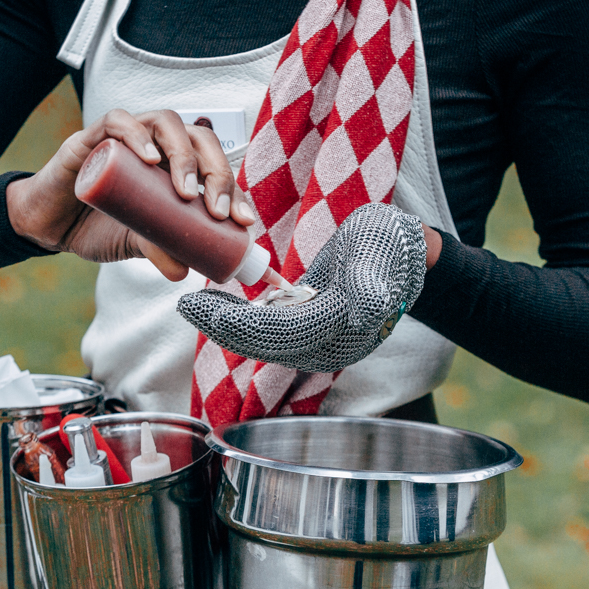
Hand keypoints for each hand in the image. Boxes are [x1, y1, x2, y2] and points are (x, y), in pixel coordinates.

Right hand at [6, 109, 256, 279]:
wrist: (49, 226)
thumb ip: (160, 250)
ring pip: (165, 122)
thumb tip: (184, 271)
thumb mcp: (136, 243)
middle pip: (198, 138)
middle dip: (216, 171)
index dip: (233, 189)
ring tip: (185, 191)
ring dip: (183, 155)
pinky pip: (118, 121)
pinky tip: (150, 159)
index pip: (213, 165)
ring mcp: (126, 137)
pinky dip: (138, 136)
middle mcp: (156, 145)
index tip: (243, 221)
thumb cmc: (98, 226)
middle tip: (217, 210)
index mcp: (174, 167)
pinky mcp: (93, 136)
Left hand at [177, 203, 427, 371]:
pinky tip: (218, 304)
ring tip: (195, 304)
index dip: (237, 323)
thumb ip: (372, 281)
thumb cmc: (388, 244)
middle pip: (266, 343)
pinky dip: (241, 321)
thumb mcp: (382, 252)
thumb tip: (367, 309)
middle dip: (223, 327)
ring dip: (227, 325)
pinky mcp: (311, 332)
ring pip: (264, 342)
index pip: (281, 332)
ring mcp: (321, 342)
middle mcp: (331, 345)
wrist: (402, 251)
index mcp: (346, 326)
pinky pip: (269, 332)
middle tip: (187, 305)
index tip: (200, 305)